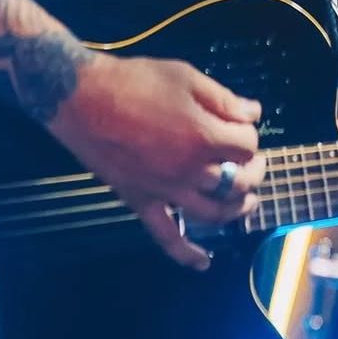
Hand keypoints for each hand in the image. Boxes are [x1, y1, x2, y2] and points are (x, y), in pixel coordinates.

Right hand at [47, 53, 265, 269]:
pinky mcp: (141, 201)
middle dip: (253, 170)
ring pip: (213, 213)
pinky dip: (186, 253)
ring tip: (247, 201)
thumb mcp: (186, 76)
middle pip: (238, 181)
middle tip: (255, 161)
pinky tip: (203, 262)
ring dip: (236, 209)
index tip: (244, 124)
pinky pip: (166, 236)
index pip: (247, 144)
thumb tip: (253, 113)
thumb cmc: (136, 81)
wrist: (83, 98)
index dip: (250, 133)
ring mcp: (166, 190)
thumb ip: (224, 99)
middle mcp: (190, 170)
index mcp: (204, 136)